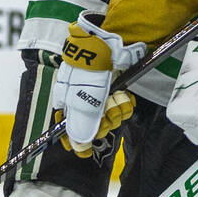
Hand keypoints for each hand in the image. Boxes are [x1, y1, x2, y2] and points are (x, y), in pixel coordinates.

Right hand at [51, 13, 144, 155]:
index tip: (87, 149)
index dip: (82, 141)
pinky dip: (126, 102)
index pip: (75, 131)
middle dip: (104, 122)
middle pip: (99, 127)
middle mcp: (87, 102)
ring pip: (114, 117)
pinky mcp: (119, 89)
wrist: (105, 47)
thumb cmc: (88, 73)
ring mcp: (104, 95)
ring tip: (115, 97)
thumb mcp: (81, 100)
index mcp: (71, 104)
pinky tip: (123, 95)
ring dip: (116, 110)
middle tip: (104, 109)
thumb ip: (80, 125)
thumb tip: (80, 146)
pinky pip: (125, 106)